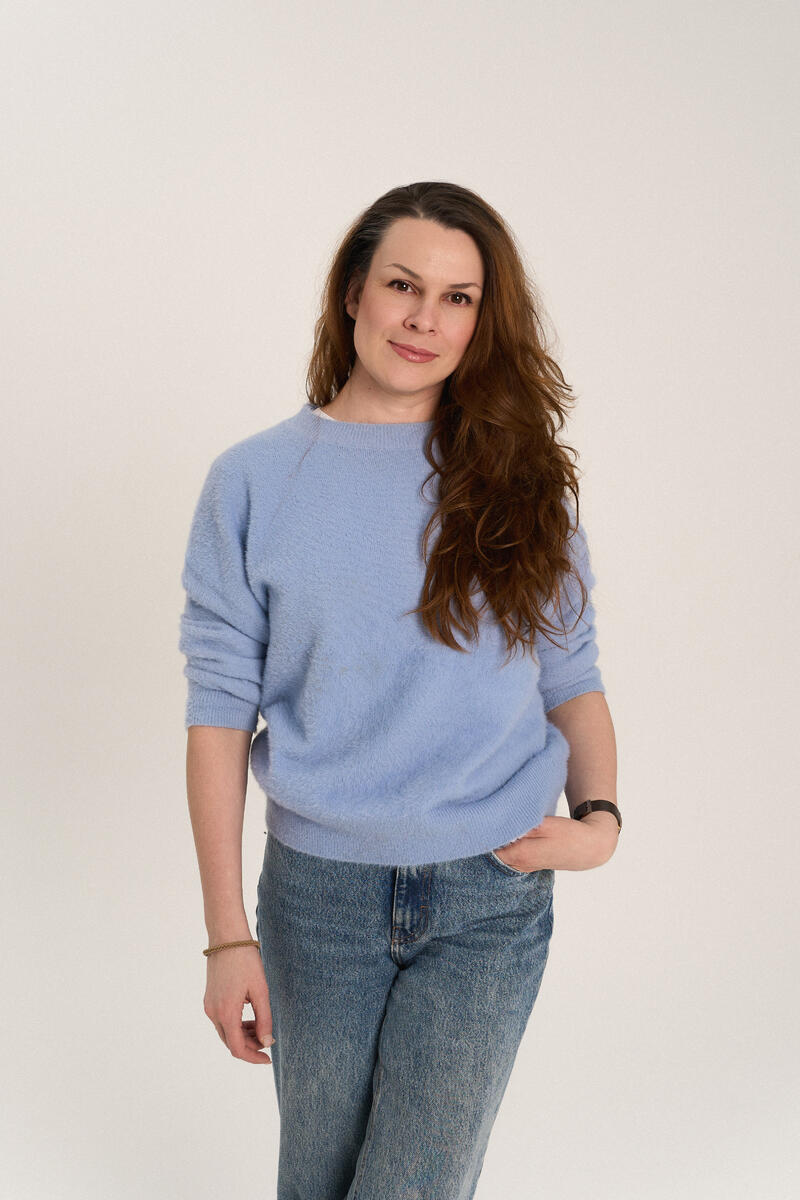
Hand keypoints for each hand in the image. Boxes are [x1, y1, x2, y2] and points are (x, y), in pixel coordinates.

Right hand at [203, 945, 274, 1063]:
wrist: (226, 938)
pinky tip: (250, 1017)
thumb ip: (264, 1019)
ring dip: (243, 1035)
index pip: (237, 1048)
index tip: (268, 1058)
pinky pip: (222, 1020)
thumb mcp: (261, 991)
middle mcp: (213, 1013)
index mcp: (226, 1013)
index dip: (253, 1057)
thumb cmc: (246, 961)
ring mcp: (209, 1006)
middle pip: (230, 1042)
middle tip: (268, 1040)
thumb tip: (267, 1042)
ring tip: (261, 1028)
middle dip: (250, 1046)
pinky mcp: (209, 999)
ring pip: (226, 1032)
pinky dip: (236, 1024)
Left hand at [493, 812, 619, 871]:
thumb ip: (523, 825)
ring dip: (499, 840)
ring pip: (502, 853)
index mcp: (520, 854)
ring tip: (498, 821)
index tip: (481, 815)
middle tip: (486, 816)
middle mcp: (519, 864)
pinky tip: (511, 832)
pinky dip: (508, 845)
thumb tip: (502, 821)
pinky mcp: (531, 863)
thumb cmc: (570, 834)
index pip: (490, 844)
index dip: (485, 830)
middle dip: (490, 835)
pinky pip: (511, 855)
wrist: (590, 848)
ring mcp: (525, 866)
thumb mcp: (547, 825)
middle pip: (494, 850)